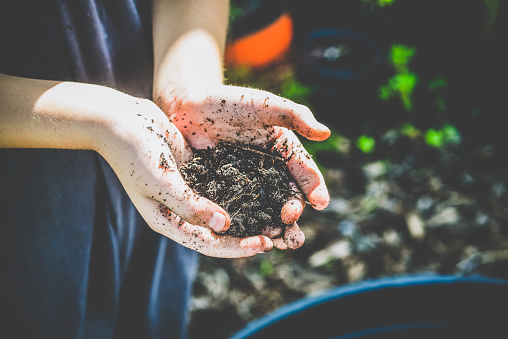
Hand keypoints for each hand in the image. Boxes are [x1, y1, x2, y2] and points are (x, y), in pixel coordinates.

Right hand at [0, 74, 272, 258]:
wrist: (123, 120)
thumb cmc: (135, 153)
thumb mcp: (162, 182)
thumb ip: (190, 206)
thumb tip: (225, 227)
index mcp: (167, 221)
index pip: (207, 244)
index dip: (235, 247)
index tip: (263, 245)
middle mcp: (179, 211)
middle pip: (218, 232)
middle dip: (246, 236)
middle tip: (276, 235)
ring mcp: (188, 192)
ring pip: (222, 210)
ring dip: (246, 215)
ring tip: (273, 217)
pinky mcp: (195, 173)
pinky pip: (220, 186)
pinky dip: (238, 191)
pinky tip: (260, 189)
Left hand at [155, 84, 330, 249]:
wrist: (187, 106)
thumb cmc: (229, 101)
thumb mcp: (265, 105)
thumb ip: (295, 116)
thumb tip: (326, 134)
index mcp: (282, 152)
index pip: (303, 173)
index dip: (314, 188)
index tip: (320, 203)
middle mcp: (267, 172)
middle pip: (287, 198)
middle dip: (293, 218)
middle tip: (296, 235)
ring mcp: (245, 185)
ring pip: (264, 211)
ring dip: (273, 229)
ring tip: (276, 243)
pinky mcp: (222, 193)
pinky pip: (235, 212)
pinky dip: (243, 227)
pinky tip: (247, 239)